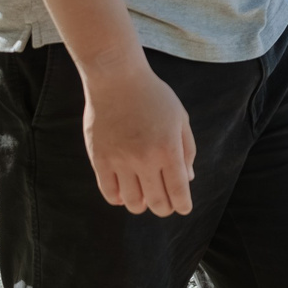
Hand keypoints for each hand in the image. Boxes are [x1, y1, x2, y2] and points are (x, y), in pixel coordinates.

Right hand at [79, 59, 196, 215]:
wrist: (117, 79)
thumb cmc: (154, 96)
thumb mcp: (180, 119)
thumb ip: (187, 150)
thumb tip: (188, 180)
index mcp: (168, 150)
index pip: (179, 192)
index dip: (183, 205)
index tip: (183, 208)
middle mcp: (145, 159)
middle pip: (157, 202)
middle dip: (164, 208)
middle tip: (165, 204)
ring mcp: (120, 161)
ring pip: (133, 203)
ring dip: (142, 205)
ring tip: (145, 196)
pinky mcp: (100, 159)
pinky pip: (109, 193)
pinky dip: (119, 199)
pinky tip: (125, 192)